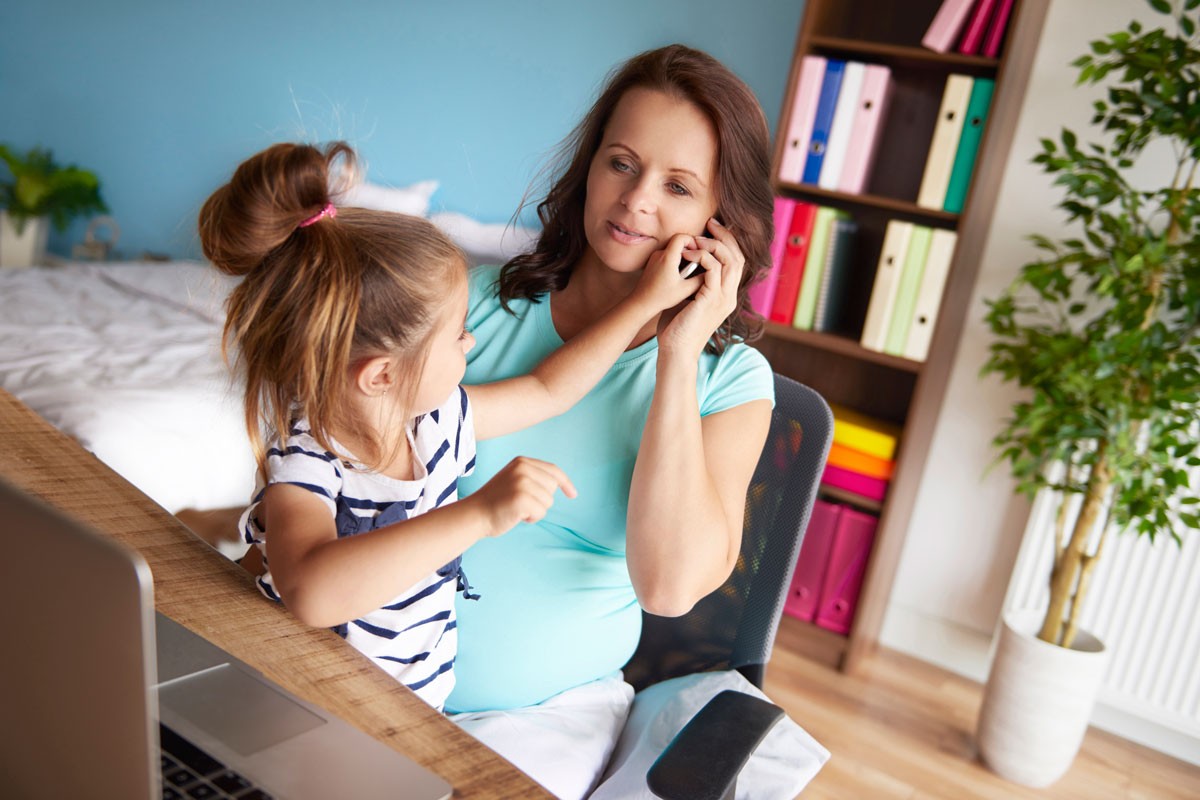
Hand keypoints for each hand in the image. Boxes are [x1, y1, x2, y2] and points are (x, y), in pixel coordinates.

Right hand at [466, 456, 576, 534]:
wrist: (474, 514)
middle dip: (541, 500)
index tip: (573, 494)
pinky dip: (531, 518)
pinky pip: (541, 512)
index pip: (553, 470)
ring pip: (548, 502)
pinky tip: (516, 516)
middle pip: (552, 488)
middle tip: (520, 503)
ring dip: (535, 511)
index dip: (565, 483)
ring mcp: (522, 482)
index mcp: (522, 461)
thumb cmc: (496, 501)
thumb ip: (533, 477)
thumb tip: (560, 485)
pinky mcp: (522, 498)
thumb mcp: (514, 479)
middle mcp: (523, 468)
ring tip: (516, 509)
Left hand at [631, 232, 704, 313]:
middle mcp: (659, 254)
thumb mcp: (685, 290)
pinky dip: (675, 259)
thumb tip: (713, 272)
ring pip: (672, 247)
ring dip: (682, 255)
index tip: (699, 252)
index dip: (693, 241)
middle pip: (678, 241)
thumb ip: (701, 279)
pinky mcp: (652, 261)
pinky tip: (678, 274)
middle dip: (689, 248)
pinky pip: (667, 254)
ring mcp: (654, 257)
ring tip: (688, 270)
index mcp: (668, 258)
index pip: (681, 237)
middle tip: (696, 261)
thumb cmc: (662, 298)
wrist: (641, 303)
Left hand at [657, 218, 744, 357]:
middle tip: (710, 223)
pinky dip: (701, 256)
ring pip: (730, 259)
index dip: (728, 242)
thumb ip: (693, 283)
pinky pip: (713, 268)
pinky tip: (687, 254)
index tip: (712, 229)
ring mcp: (723, 298)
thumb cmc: (676, 327)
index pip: (737, 261)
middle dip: (725, 236)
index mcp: (726, 295)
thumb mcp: (688, 299)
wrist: (676, 351)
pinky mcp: (711, 300)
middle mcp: (729, 296)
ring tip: (696, 239)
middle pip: (738, 255)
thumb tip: (686, 263)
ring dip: (713, 244)